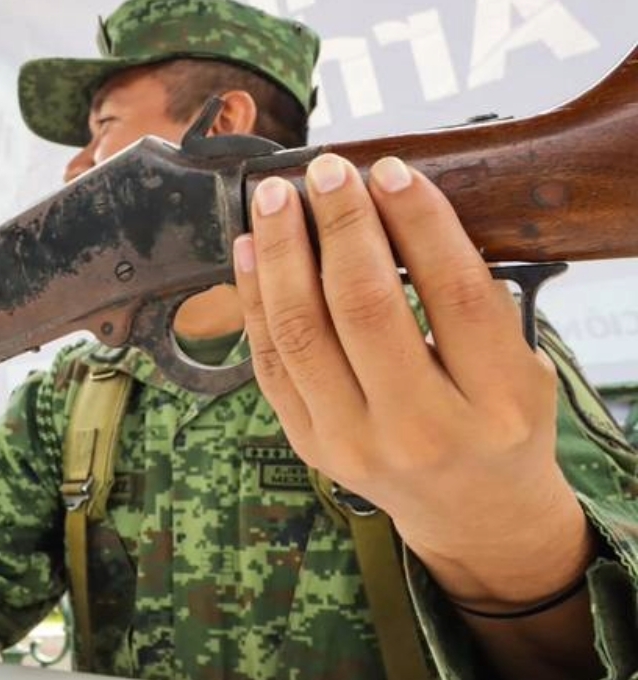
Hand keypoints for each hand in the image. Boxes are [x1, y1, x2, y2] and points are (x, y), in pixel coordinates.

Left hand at [232, 154, 590, 603]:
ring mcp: (353, 441)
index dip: (418, 222)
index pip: (452, 294)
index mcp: (496, 403)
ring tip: (273, 198)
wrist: (471, 512)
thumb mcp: (521, 368)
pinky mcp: (308, 441)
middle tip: (325, 171)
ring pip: (300, 332)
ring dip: (281, 253)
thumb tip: (397, 208)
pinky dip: (252, 298)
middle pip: (364, 308)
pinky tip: (248, 250)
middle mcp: (421, 430)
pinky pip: (268, 360)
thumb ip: (474, 306)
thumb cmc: (498, 425)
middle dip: (339, 227)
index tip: (389, 170)